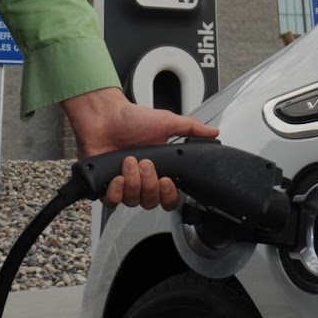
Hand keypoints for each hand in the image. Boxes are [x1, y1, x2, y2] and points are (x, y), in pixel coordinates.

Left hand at [60, 86, 217, 209]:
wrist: (104, 115)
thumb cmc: (131, 118)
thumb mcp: (166, 122)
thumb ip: (191, 129)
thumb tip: (213, 132)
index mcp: (158, 170)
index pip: (169, 198)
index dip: (169, 195)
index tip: (167, 181)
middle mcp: (141, 181)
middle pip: (151, 202)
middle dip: (149, 184)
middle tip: (145, 164)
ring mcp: (124, 184)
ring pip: (133, 202)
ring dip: (132, 182)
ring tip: (129, 161)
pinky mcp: (105, 186)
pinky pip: (112, 202)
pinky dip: (115, 191)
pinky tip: (117, 176)